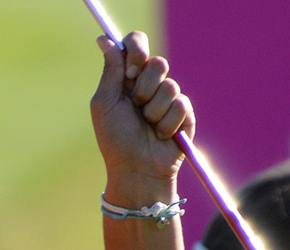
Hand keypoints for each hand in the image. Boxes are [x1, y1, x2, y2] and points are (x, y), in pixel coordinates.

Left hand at [90, 33, 191, 203]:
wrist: (136, 170)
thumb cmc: (115, 140)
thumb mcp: (105, 104)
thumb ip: (109, 71)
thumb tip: (104, 39)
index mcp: (128, 78)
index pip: (137, 44)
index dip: (137, 50)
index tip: (130, 70)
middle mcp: (150, 84)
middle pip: (158, 63)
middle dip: (144, 88)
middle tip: (136, 106)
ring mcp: (169, 99)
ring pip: (170, 86)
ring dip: (154, 110)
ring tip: (147, 126)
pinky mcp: (185, 114)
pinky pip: (181, 105)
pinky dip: (167, 123)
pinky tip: (161, 136)